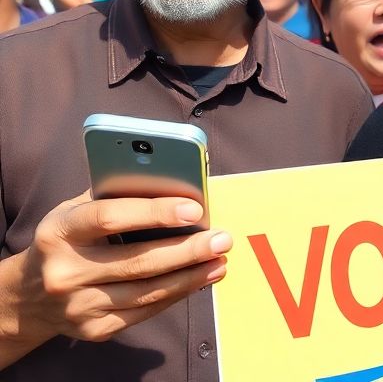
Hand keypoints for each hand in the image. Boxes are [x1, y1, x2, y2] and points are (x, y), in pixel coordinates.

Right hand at [14, 191, 231, 342]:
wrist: (29, 295)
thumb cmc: (68, 240)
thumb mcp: (75, 211)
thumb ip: (116, 195)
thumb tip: (175, 183)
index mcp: (60, 231)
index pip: (110, 217)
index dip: (155, 212)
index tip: (195, 208)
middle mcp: (65, 271)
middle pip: (138, 261)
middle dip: (188, 250)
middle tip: (223, 239)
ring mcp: (78, 304)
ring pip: (147, 290)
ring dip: (191, 276)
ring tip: (220, 260)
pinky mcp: (94, 328)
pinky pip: (145, 311)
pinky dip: (177, 294)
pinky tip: (200, 279)